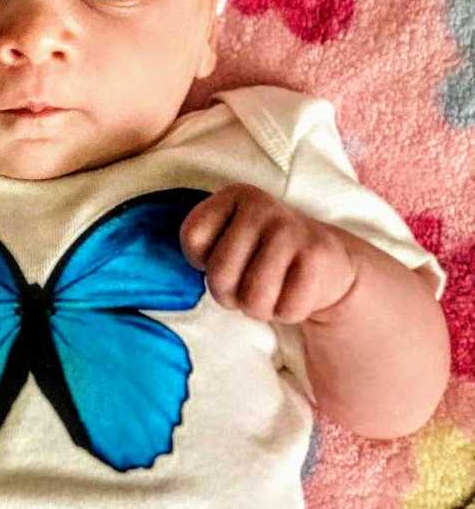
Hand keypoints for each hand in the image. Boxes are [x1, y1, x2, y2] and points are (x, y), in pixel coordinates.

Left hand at [179, 183, 357, 324]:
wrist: (327, 262)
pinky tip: (296, 291)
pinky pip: (287, 309)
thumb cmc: (261, 257)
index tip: (225, 256)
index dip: (204, 263)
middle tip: (248, 284)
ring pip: (253, 299)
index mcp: (232, 196)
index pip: (193, 239)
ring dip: (260, 308)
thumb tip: (180, 277)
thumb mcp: (226, 241)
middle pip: (220, 276)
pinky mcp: (317, 255)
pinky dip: (289, 312)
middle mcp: (261, 205)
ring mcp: (291, 228)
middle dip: (231, 295)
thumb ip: (200, 248)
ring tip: (271, 290)